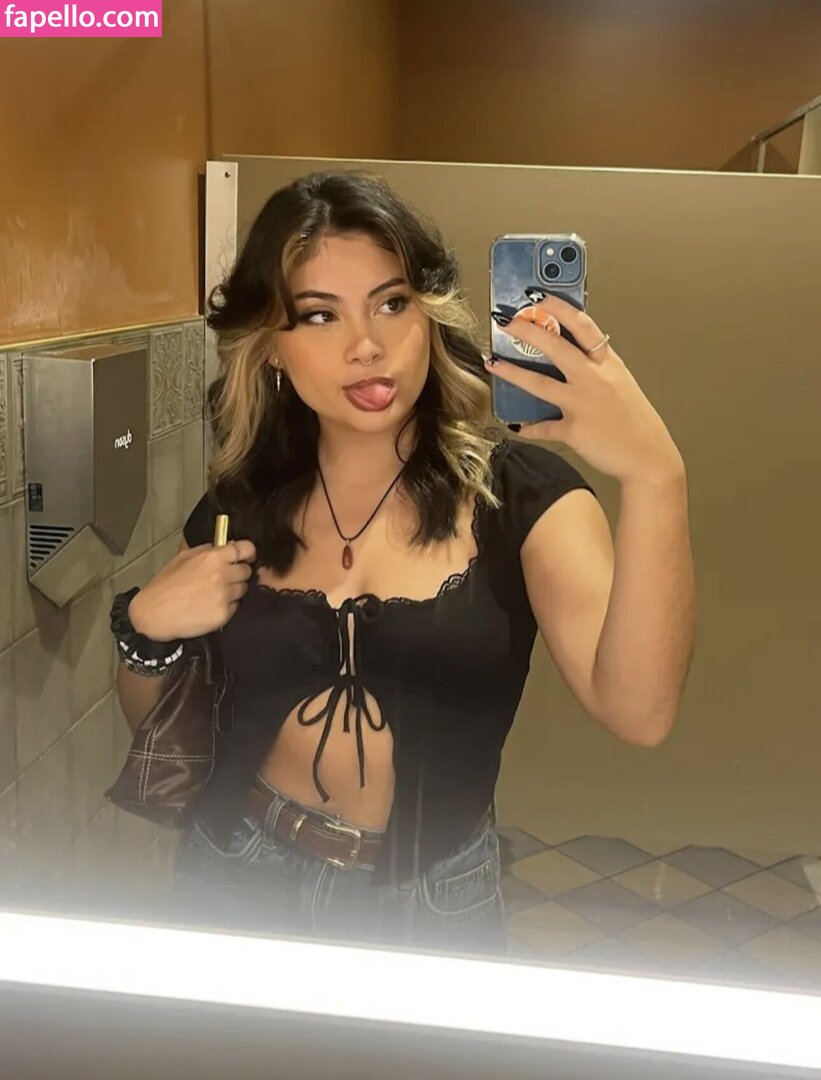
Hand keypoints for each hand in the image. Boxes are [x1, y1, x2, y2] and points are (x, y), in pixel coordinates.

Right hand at [129, 540, 256, 641]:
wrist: (154, 614)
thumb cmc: (165, 586)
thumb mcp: (183, 558)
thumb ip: (206, 550)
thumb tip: (224, 545)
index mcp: (213, 558)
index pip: (246, 549)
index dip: (248, 553)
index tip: (246, 557)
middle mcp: (222, 575)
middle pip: (246, 571)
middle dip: (238, 574)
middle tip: (223, 579)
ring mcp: (224, 596)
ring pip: (243, 590)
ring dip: (233, 591)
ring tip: (214, 594)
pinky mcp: (224, 614)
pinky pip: (235, 607)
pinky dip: (227, 606)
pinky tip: (210, 606)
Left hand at [486, 294, 684, 483]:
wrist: (649, 457)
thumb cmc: (636, 421)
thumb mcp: (620, 384)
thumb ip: (596, 369)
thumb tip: (569, 357)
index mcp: (608, 364)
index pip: (583, 326)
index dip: (559, 308)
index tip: (539, 297)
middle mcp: (594, 380)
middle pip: (555, 347)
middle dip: (527, 331)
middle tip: (506, 322)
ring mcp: (582, 405)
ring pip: (539, 384)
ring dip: (512, 372)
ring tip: (492, 362)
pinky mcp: (573, 431)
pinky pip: (542, 428)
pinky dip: (528, 427)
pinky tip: (515, 424)